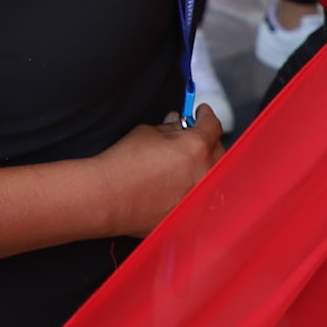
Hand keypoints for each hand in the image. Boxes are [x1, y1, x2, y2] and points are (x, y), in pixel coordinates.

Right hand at [95, 110, 223, 237]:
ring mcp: (199, 196)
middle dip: (206, 140)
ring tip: (183, 160)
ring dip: (202, 164)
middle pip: (218, 150)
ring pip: (212, 175)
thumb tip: (178, 125)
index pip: (212, 125)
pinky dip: (192, 186)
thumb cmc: (123, 164)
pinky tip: (177, 182)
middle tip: (191, 135)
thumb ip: (170, 128)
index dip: (206, 115)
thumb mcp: (148, 132)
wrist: (108, 198)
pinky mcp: (191, 214)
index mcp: (197, 147)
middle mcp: (205, 173)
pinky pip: (199, 195)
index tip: (201, 113)